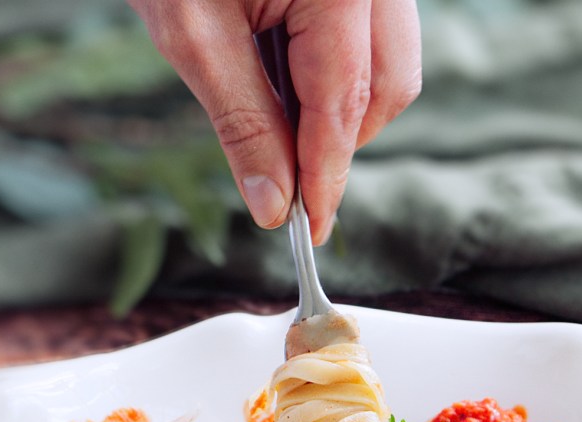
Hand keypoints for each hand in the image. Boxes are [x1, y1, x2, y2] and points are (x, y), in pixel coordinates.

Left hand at [130, 0, 420, 244]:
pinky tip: (287, 79)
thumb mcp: (192, 33)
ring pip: (388, 65)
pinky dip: (336, 74)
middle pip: (386, 86)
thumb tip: (273, 203)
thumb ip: (242, 122)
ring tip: (279, 122)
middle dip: (339, 143)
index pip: (343, 101)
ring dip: (341, 112)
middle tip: (289, 181)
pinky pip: (373, 37)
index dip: (326, 175)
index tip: (309, 228)